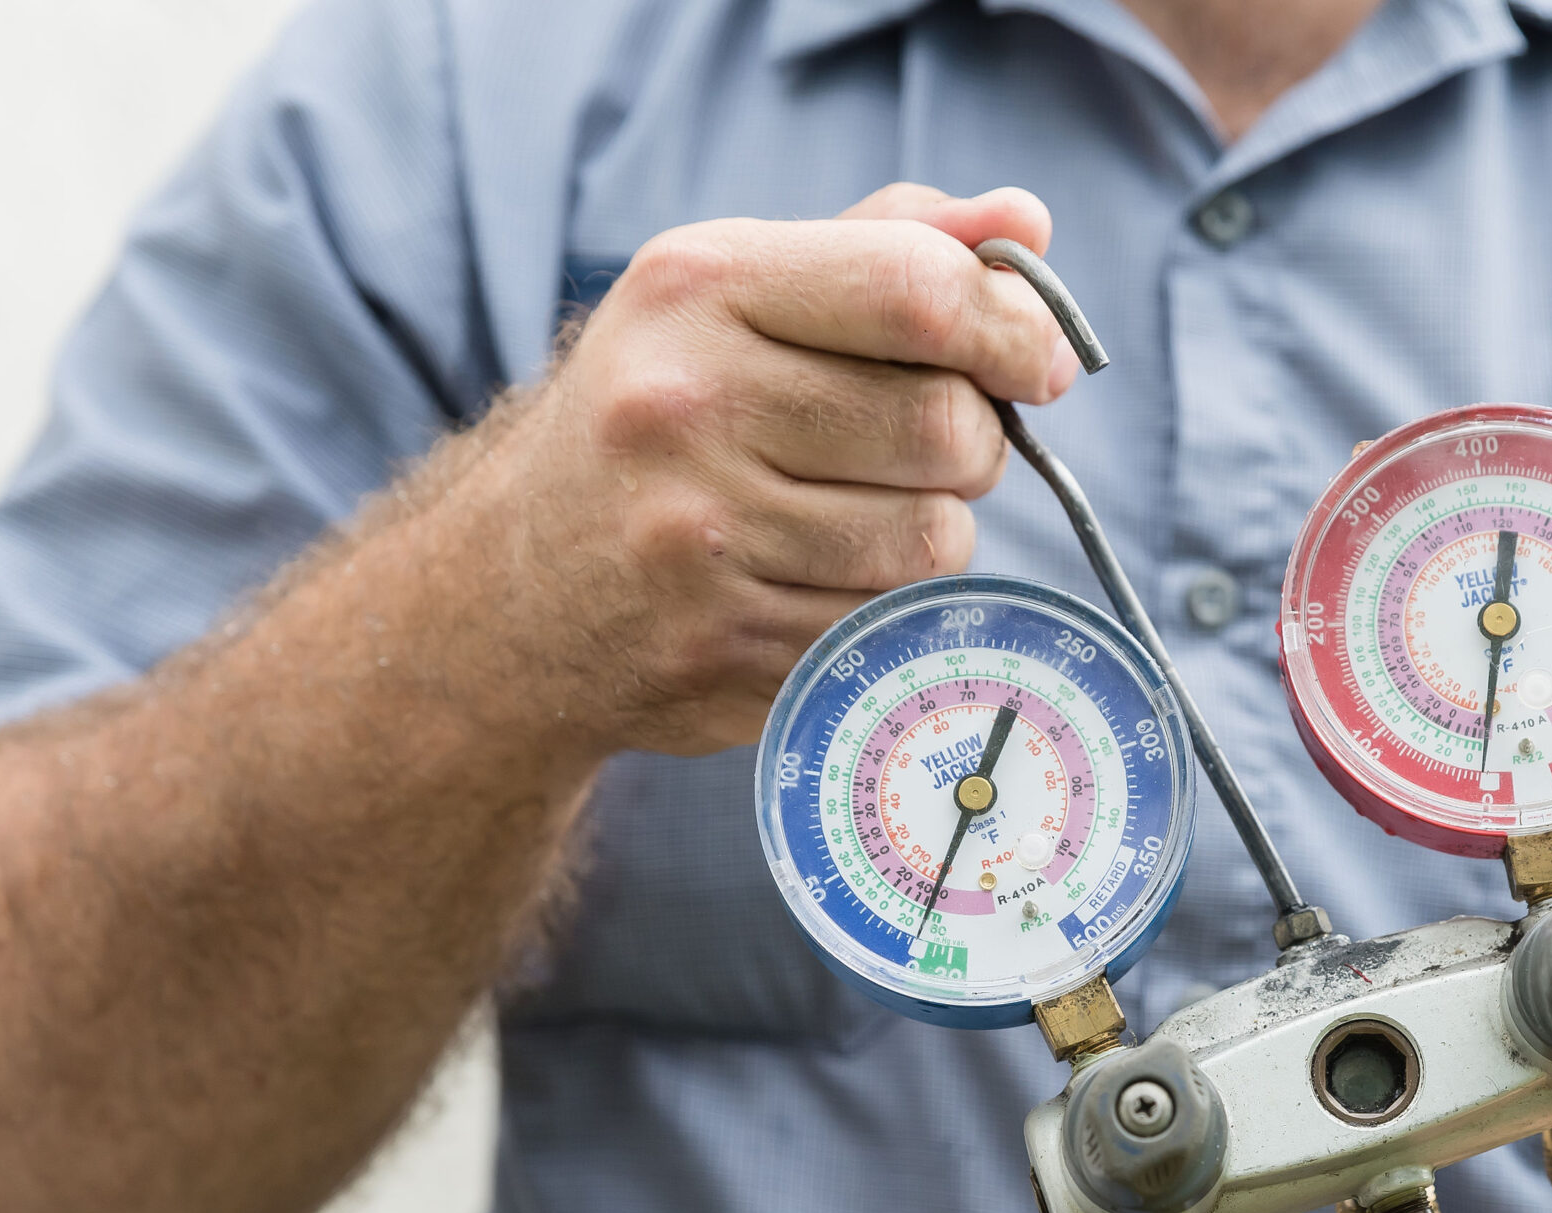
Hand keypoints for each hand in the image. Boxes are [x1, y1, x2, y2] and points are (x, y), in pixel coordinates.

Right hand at [420, 182, 1079, 759]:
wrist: (512, 590)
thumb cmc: (660, 417)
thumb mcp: (741, 295)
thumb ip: (890, 246)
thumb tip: (1028, 223)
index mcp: (697, 288)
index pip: (917, 289)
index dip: (1014, 329)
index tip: (1039, 361)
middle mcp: (684, 407)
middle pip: (947, 427)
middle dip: (973, 443)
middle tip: (931, 447)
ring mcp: (698, 541)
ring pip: (933, 541)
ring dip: (933, 532)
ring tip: (863, 516)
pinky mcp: (721, 649)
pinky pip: (887, 626)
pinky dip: (882, 610)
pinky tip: (817, 584)